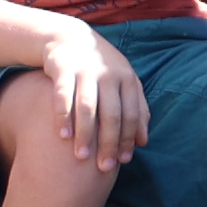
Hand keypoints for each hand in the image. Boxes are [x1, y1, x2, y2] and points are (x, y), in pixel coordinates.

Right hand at [46, 21, 154, 164]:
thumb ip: (136, 109)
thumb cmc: (100, 68)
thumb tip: (143, 142)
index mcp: (127, 78)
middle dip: (109, 143)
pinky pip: (63, 96)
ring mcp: (85, 70)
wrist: (69, 38)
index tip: (123, 161)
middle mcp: (109, 74)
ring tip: (81, 157)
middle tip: (103, 167)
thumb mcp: (123, 82)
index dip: (128, 138)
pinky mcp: (63, 69)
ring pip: (88, 108)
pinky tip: (63, 136)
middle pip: (112, 114)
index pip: (131, 113)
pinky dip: (63, 117)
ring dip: (86, 134)